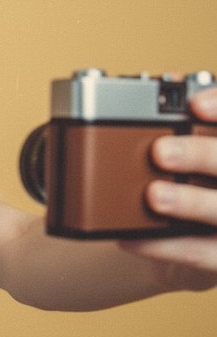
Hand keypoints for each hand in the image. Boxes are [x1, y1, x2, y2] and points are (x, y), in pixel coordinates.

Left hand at [120, 87, 216, 285]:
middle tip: (160, 151)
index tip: (195, 103)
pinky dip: (166, 247)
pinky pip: (205, 256)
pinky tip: (130, 238)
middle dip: (203, 155)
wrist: (189, 239)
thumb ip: (184, 122)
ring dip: (192, 202)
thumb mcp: (189, 147)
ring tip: (153, 195)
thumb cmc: (189, 180)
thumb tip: (158, 81)